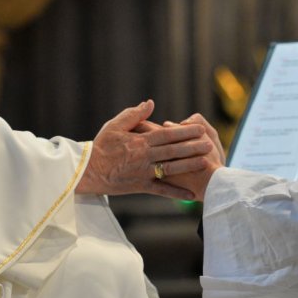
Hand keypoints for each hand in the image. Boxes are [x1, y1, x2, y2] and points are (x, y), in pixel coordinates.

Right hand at [77, 100, 212, 199]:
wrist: (87, 171)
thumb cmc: (101, 146)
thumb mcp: (115, 125)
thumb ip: (134, 114)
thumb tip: (151, 103)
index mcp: (140, 141)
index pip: (167, 134)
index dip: (185, 131)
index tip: (200, 128)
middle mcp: (144, 156)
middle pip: (173, 151)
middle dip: (193, 147)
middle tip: (210, 143)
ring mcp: (143, 172)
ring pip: (171, 168)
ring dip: (189, 165)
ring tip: (206, 162)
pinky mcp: (141, 186)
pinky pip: (162, 190)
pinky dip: (176, 192)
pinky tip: (191, 194)